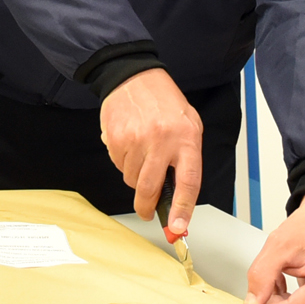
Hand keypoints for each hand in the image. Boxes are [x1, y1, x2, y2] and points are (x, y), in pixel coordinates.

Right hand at [98, 68, 202, 242]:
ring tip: (142, 155)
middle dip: (146, 207)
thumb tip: (178, 198)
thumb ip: (186, 160)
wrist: (134, 76)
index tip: (177, 227)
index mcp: (186, 139)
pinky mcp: (115, 138)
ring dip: (136, 177)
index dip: (182, 209)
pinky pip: (118, 165)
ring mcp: (136, 139)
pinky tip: (130, 144)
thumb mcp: (189, 126)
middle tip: (147, 212)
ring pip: (132, 179)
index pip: (188, 182)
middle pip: (150, 188)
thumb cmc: (165, 104)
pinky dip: (124, 162)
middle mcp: (161, 140)